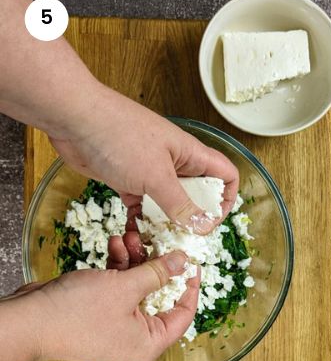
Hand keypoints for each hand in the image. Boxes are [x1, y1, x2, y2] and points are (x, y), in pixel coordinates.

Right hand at [0, 250, 199, 360]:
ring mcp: (118, 326)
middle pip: (160, 297)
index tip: (193, 260)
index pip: (184, 314)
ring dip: (135, 260)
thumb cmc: (78, 312)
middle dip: (156, 264)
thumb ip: (157, 273)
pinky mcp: (101, 314)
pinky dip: (118, 268)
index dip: (190, 285)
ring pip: (138, 288)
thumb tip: (183, 262)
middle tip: (158, 239)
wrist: (29, 320)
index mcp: (150, 343)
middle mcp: (137, 337)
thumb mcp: (125, 287)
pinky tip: (115, 244)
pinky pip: (119, 289)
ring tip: (130, 235)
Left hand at [51, 84, 238, 233]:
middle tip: (184, 237)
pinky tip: (136, 233)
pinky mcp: (128, 181)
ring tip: (159, 240)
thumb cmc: (120, 137)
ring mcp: (150, 172)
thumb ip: (180, 203)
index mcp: (190, 155)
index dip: (226, 199)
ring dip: (166, 222)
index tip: (212, 221)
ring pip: (168, 202)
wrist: (74, 120)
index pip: (225, 175)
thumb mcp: (156, 175)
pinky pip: (142, 206)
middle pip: (197, 194)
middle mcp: (174, 164)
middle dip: (194, 217)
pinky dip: (141, 220)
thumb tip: (202, 226)